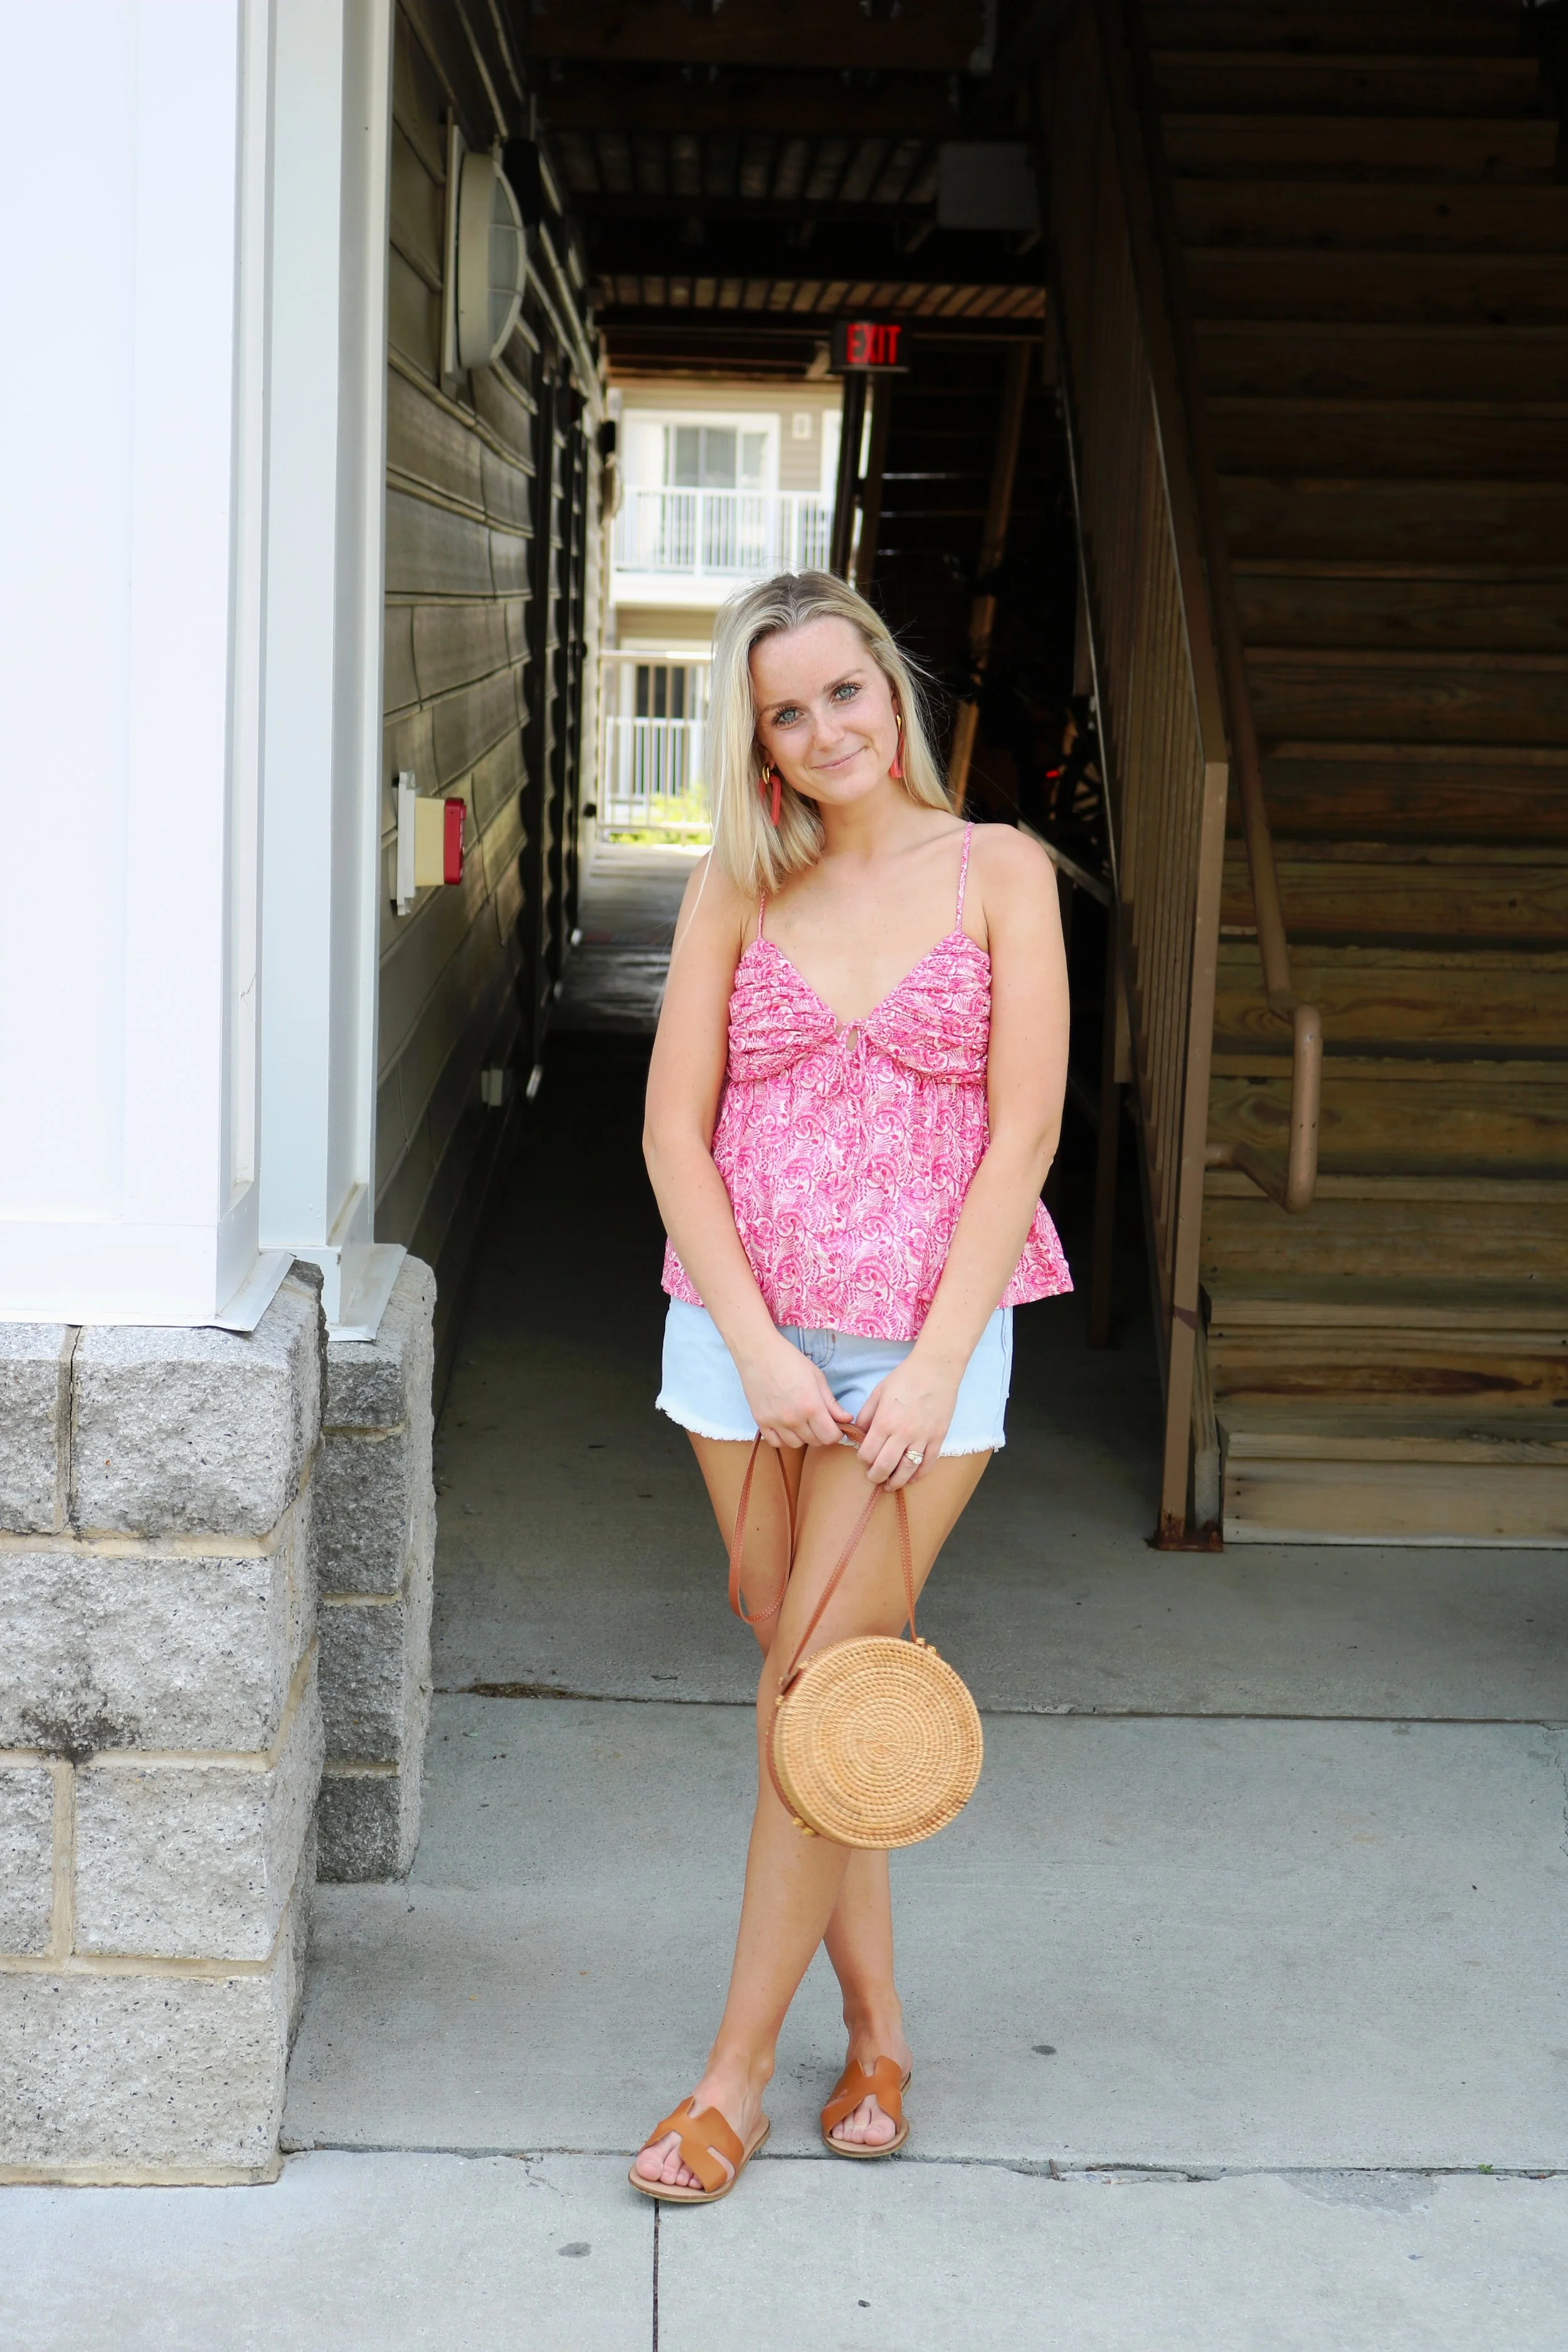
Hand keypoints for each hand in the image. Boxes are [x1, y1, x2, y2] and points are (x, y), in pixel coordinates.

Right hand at [738, 1334, 852, 1450]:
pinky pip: (776, 1443)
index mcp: (812, 1406)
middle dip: (821, 1433)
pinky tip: (786, 1427)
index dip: (836, 1433)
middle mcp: (794, 1419)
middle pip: (815, 1441)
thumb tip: (847, 1420)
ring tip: (802, 1422)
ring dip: (803, 1437)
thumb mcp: (817, 1378)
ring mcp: (775, 1422)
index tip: (834, 1425)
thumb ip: (832, 1403)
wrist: (758, 1353)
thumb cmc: (790, 1361)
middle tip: (818, 1420)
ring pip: (796, 1444)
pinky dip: (784, 1439)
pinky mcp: (761, 1422)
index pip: (830, 1436)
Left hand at [854, 1352, 960, 1487]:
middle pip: (885, 1466)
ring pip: (906, 1470)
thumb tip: (859, 1433)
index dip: (863, 1459)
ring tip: (890, 1485)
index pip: (868, 1453)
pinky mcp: (938, 1438)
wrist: (936, 1368)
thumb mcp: (878, 1392)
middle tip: (873, 1478)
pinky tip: (911, 1478)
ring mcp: (922, 1438)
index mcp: (884, 1422)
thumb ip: (867, 1415)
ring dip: (896, 1482)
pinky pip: (927, 1463)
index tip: (864, 1458)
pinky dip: (918, 1475)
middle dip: (876, 1476)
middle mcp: (902, 1434)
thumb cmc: (905, 1377)